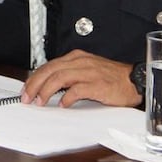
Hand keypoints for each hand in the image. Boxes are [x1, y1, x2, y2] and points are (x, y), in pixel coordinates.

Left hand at [21, 49, 140, 108]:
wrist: (134, 80)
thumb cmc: (111, 78)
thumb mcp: (87, 71)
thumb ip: (69, 76)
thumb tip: (48, 88)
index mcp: (76, 57)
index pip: (49, 65)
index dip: (34, 78)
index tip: (26, 89)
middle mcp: (80, 62)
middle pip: (50, 70)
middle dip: (35, 84)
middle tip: (27, 97)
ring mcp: (89, 72)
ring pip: (59, 78)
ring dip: (46, 91)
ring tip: (40, 102)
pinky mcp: (97, 84)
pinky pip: (77, 90)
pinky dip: (67, 98)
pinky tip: (62, 104)